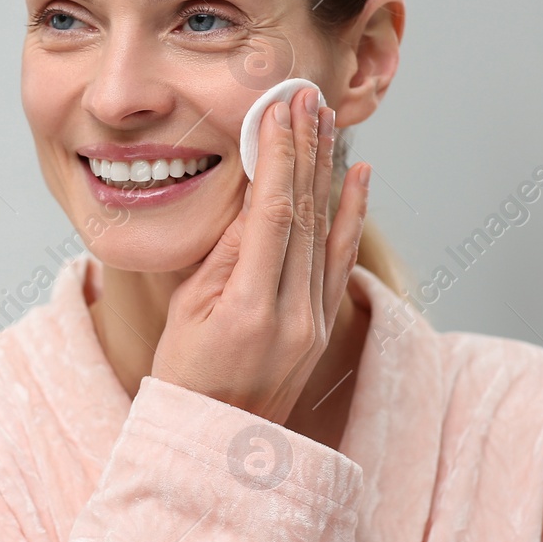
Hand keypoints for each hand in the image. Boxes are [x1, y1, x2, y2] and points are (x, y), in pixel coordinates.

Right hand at [150, 86, 370, 425]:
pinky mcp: (321, 325)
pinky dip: (349, 213)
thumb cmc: (184, 377)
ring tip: (325, 117)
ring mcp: (314, 321)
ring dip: (326, 168)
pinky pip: (338, 258)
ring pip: (327, 229)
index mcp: (250, 307)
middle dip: (305, 148)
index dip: (279, 156)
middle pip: (306, 213)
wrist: (214, 446)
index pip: (273, 214)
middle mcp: (294, 314)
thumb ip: (225, 254)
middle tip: (305, 95)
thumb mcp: (187, 309)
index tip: (279, 109)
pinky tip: (358, 176)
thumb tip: (255, 195)